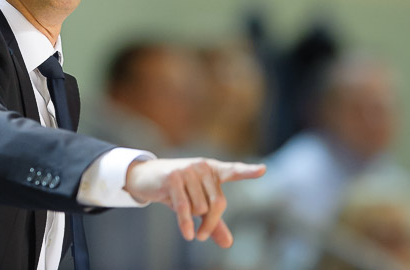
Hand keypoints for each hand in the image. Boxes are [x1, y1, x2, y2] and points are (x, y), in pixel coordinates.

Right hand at [124, 158, 265, 247]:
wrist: (145, 177)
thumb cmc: (176, 190)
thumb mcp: (196, 205)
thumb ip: (213, 222)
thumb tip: (228, 243)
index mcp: (212, 169)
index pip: (233, 171)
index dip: (248, 172)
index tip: (263, 170)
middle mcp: (202, 166)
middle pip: (218, 204)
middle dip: (210, 223)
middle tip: (201, 234)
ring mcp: (187, 170)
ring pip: (200, 207)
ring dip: (193, 219)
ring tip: (182, 213)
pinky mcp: (173, 178)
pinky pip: (184, 207)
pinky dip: (186, 223)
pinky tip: (188, 235)